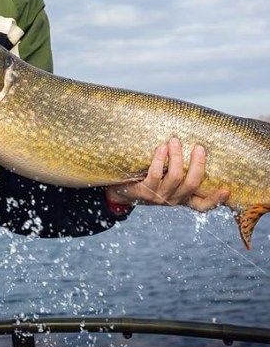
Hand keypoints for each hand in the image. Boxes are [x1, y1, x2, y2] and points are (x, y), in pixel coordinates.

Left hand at [106, 137, 229, 211]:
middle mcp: (173, 199)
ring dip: (177, 157)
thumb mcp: (165, 178)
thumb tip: (187, 142)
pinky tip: (161, 148)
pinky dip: (160, 159)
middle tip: (199, 147)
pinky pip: (155, 174)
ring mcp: (159, 197)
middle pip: (192, 184)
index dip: (216, 199)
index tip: (227, 189)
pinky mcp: (144, 191)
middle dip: (198, 165)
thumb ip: (178, 169)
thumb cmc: (146, 179)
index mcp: (181, 198)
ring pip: (175, 177)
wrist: (120, 191)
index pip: (202, 205)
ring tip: (174, 141)